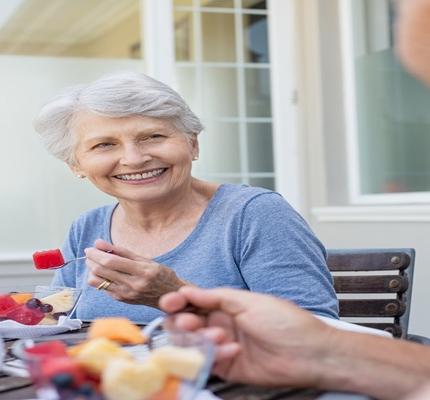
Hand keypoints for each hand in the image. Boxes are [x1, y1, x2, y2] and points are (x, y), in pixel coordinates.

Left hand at [85, 239, 186, 307]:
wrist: (169, 296)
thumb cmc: (160, 274)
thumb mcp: (145, 259)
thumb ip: (121, 251)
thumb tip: (99, 243)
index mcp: (142, 271)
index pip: (111, 262)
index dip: (96, 254)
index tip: (90, 248)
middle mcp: (133, 285)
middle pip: (101, 271)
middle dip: (91, 260)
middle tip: (90, 253)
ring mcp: (126, 294)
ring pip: (97, 281)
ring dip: (91, 270)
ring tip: (95, 263)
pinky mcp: (121, 300)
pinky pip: (102, 288)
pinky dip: (99, 278)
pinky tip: (105, 273)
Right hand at [159, 286, 336, 386]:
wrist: (309, 353)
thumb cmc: (284, 320)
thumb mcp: (249, 301)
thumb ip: (215, 297)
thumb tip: (186, 290)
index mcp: (225, 305)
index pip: (193, 301)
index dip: (177, 301)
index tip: (168, 302)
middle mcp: (220, 324)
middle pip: (186, 323)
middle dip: (184, 322)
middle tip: (190, 323)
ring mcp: (222, 346)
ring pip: (192, 343)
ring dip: (199, 339)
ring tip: (220, 338)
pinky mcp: (227, 367)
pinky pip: (207, 362)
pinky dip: (214, 356)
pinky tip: (232, 351)